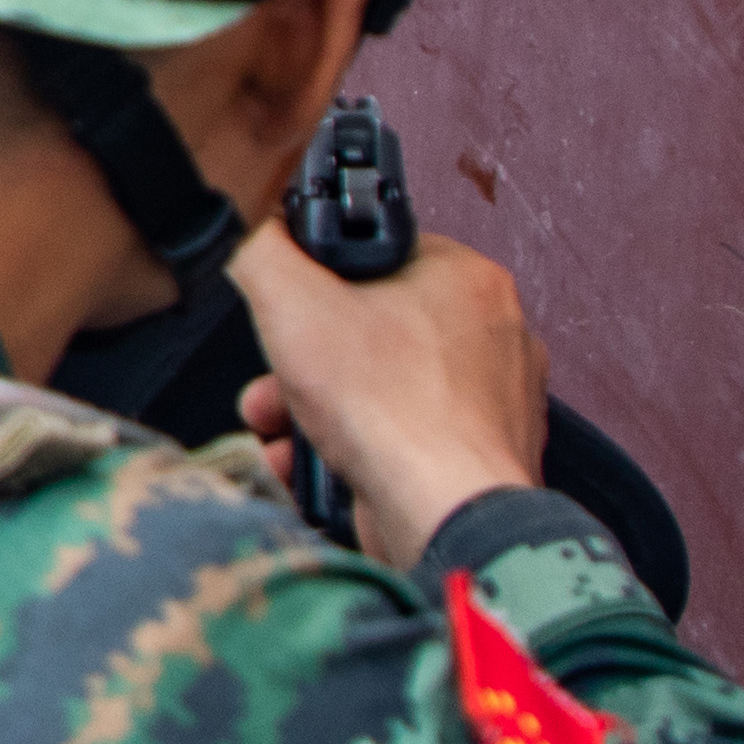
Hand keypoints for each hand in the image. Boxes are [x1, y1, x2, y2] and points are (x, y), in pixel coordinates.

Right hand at [234, 230, 552, 561]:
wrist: (448, 518)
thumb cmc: (397, 416)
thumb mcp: (293, 304)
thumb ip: (261, 249)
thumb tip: (250, 225)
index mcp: (467, 278)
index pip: (375, 255)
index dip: (317, 284)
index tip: (290, 313)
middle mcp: (492, 335)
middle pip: (369, 330)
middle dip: (303, 365)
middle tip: (275, 382)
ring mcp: (490, 401)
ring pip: (379, 389)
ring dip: (315, 412)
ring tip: (281, 432)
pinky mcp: (476, 456)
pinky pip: (399, 440)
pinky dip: (352, 452)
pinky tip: (315, 468)